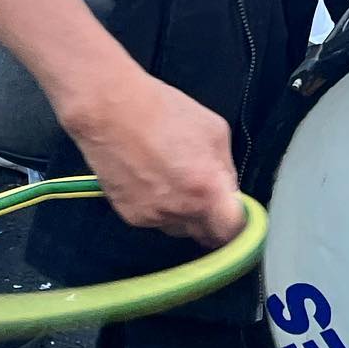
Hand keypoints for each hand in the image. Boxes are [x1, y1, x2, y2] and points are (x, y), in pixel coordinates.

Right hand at [67, 69, 244, 247]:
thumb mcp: (214, 131)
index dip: (238, 226)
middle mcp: (180, 211)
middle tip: (208, 196)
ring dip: (185, 213)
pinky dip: (160, 206)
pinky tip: (153, 178)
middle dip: (212, 220)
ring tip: (174, 177)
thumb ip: (225, 168)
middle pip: (206, 236)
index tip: (238, 217)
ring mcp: (152, 217)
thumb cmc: (164, 111)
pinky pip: (155, 220)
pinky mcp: (129, 216)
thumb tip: (228, 190)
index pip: (232, 232)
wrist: (110, 112)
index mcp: (207, 190)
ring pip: (180, 228)